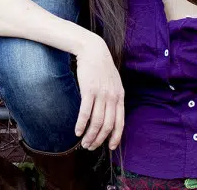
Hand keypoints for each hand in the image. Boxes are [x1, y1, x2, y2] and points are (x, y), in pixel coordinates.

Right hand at [74, 35, 124, 150]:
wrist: (93, 50)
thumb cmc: (102, 66)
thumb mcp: (114, 81)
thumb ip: (114, 96)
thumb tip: (111, 113)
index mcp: (120, 96)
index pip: (120, 122)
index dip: (115, 137)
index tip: (109, 147)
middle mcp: (112, 97)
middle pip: (107, 126)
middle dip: (99, 140)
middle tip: (91, 146)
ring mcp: (101, 94)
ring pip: (96, 122)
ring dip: (89, 136)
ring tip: (83, 142)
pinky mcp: (89, 90)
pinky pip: (85, 113)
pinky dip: (81, 125)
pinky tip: (77, 131)